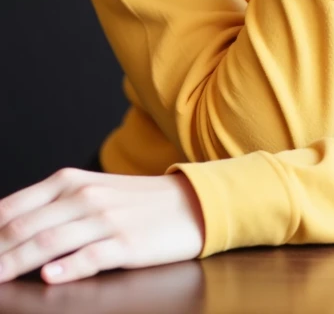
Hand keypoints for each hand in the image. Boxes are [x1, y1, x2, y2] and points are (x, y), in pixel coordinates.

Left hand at [0, 167, 203, 284]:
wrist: (189, 204)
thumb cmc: (135, 203)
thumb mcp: (91, 192)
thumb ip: (52, 207)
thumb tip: (7, 229)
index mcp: (70, 183)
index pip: (14, 207)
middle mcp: (84, 197)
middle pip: (26, 228)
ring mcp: (105, 220)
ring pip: (50, 243)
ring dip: (16, 263)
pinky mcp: (126, 244)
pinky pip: (91, 256)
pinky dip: (67, 267)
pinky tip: (49, 277)